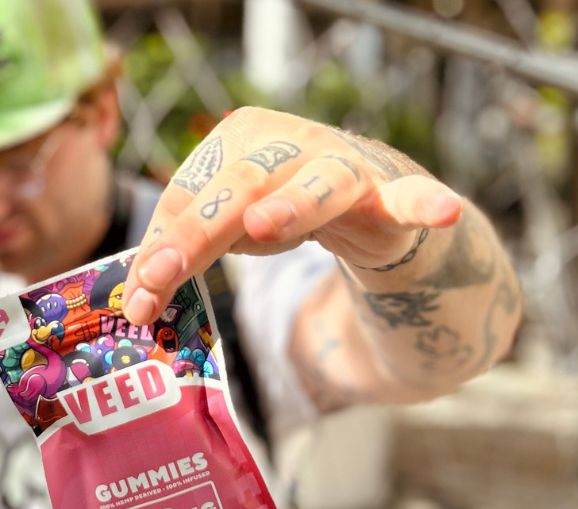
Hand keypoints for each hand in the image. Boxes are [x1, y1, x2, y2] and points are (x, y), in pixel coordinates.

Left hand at [122, 106, 463, 323]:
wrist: (374, 207)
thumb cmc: (282, 206)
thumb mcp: (226, 225)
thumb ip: (181, 252)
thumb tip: (135, 302)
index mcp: (239, 138)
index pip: (190, 191)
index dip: (162, 246)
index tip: (138, 298)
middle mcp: (291, 142)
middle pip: (238, 187)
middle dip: (194, 236)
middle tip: (156, 278)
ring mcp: (346, 167)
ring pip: (318, 185)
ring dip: (291, 205)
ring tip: (264, 226)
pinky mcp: (393, 198)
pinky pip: (412, 200)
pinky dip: (426, 203)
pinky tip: (442, 211)